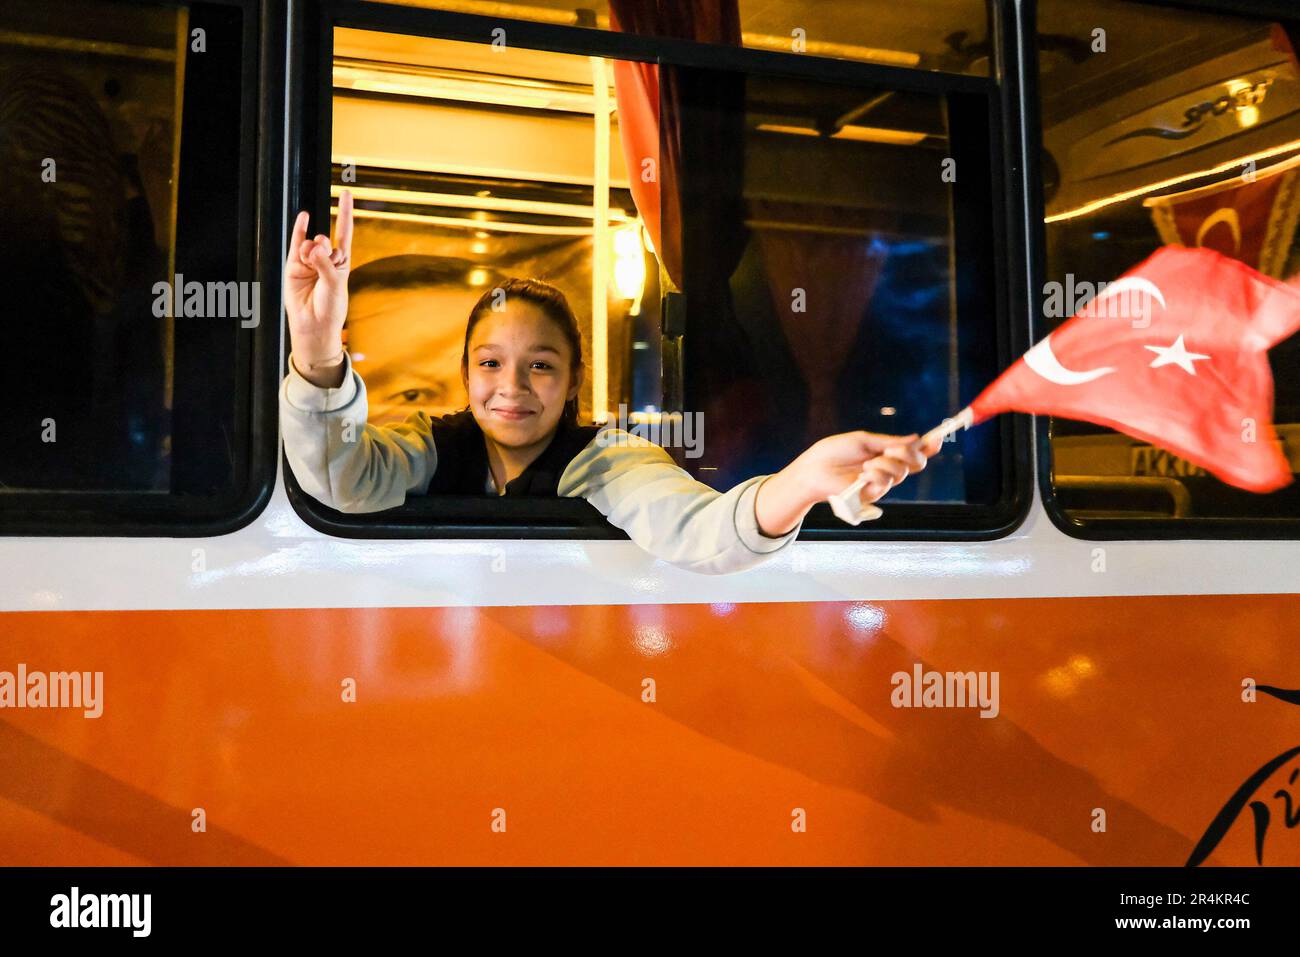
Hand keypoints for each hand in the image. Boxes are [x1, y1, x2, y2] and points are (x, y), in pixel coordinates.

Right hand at [284, 189, 352, 382]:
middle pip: (326, 239)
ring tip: (311, 267)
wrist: (313, 324)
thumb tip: (314, 245)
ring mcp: (309, 261)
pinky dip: (299, 229)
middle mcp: (325, 258)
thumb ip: (325, 263)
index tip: (347, 193)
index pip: (344, 232)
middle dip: (325, 248)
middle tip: (323, 264)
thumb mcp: (335, 283)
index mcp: (341, 262)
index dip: (345, 213)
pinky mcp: (294, 265)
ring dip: (312, 252)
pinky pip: (296, 243)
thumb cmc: (330, 307)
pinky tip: (304, 216)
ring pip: (310, 243)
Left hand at [799, 429, 940, 503]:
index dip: (928, 446)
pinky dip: (877, 474)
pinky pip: (887, 483)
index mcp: (886, 453)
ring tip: (867, 463)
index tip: (937, 438)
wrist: (814, 470)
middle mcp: (887, 468)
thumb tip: (915, 438)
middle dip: (910, 454)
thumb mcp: (864, 441)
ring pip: (902, 472)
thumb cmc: (834, 452)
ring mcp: (881, 483)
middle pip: (917, 463)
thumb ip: (889, 442)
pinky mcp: (873, 495)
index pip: (913, 451)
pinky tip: (863, 473)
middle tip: (894, 449)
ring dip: (887, 464)